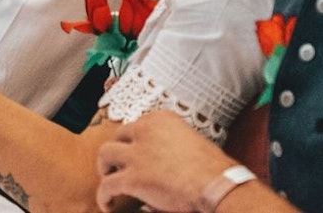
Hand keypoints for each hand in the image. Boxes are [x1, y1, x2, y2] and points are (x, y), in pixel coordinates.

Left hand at [95, 112, 240, 212]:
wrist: (218, 185)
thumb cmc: (213, 169)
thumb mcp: (190, 142)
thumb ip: (169, 143)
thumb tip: (156, 163)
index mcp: (161, 118)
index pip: (137, 125)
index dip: (133, 141)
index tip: (133, 151)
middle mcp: (145, 130)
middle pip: (118, 136)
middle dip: (116, 151)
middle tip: (116, 165)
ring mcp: (137, 153)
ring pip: (105, 155)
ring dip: (105, 168)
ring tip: (108, 179)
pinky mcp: (132, 178)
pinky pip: (107, 185)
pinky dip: (104, 196)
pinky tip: (108, 205)